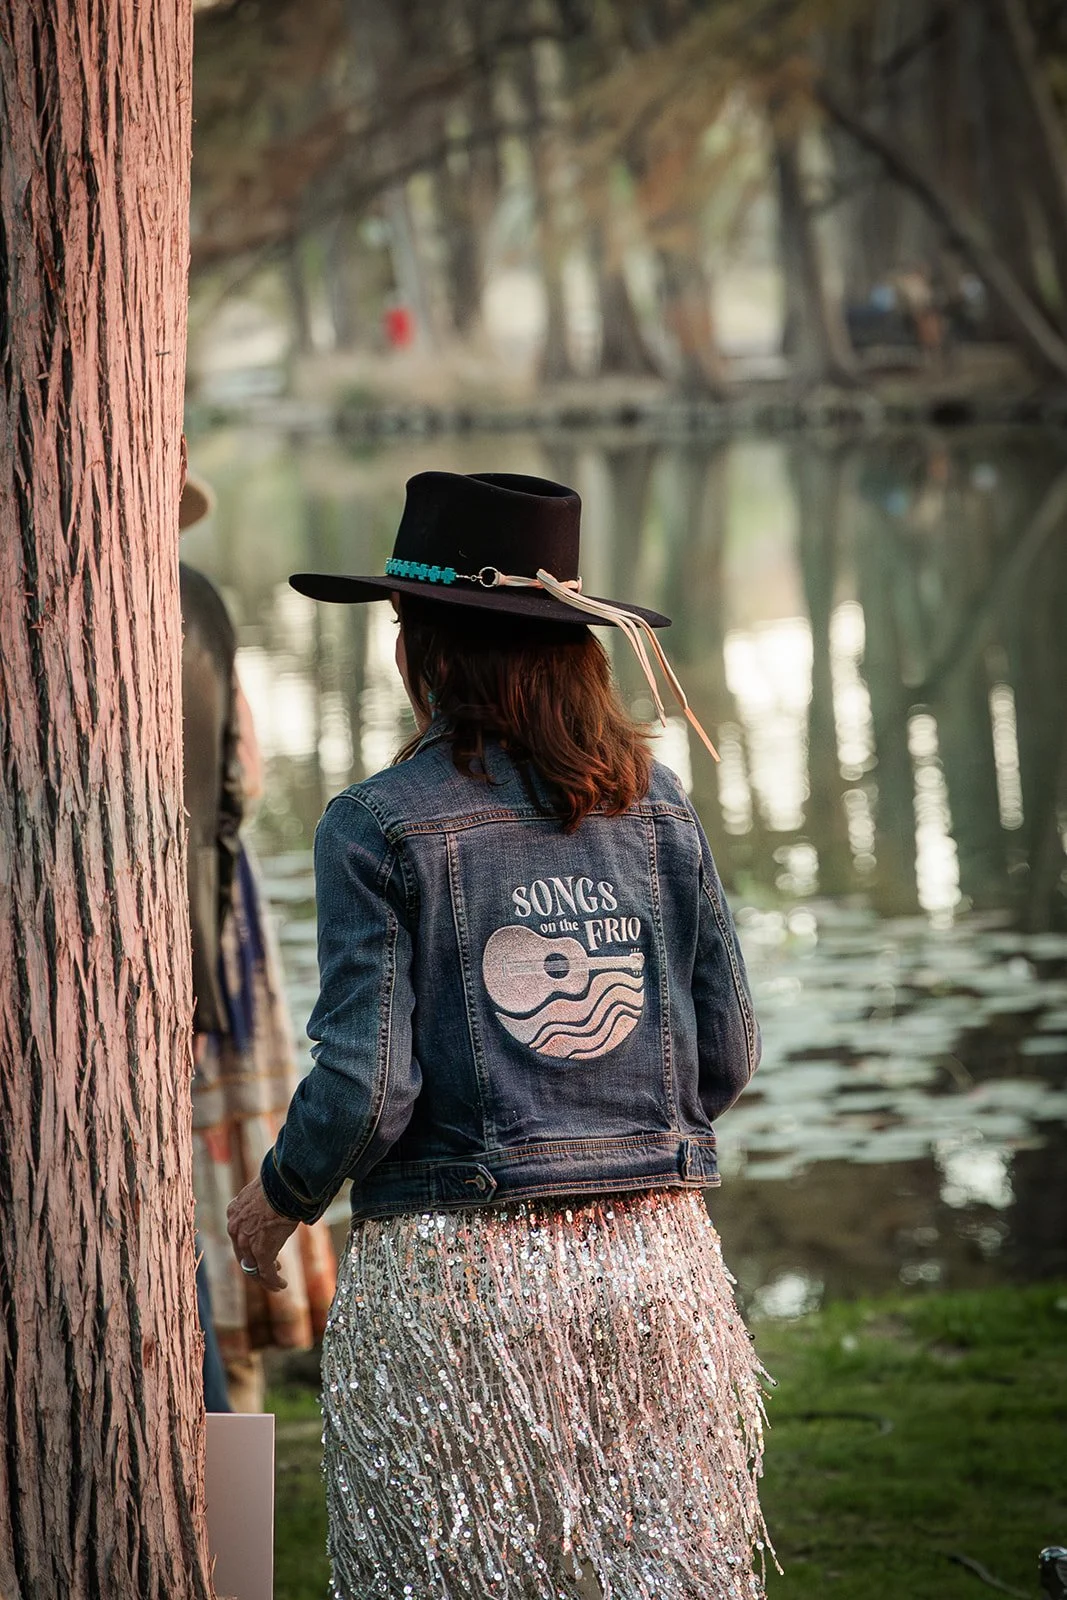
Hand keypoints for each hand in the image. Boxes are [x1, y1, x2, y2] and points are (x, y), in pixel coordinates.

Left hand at [226, 1177, 297, 1292]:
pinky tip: (281, 1285)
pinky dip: (274, 1281)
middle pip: (243, 1255)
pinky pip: (266, 1272)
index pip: (238, 1237)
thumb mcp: (261, 1192)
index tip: (260, 1251)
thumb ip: (259, 1202)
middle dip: (255, 1265)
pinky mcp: (263, 1251)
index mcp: (233, 1213)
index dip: (249, 1247)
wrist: (285, 1184)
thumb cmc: (279, 1183)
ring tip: (276, 1284)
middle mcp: (235, 1229)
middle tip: (270, 1269)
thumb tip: (271, 1199)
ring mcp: (247, 1242)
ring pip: (253, 1268)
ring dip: (264, 1278)